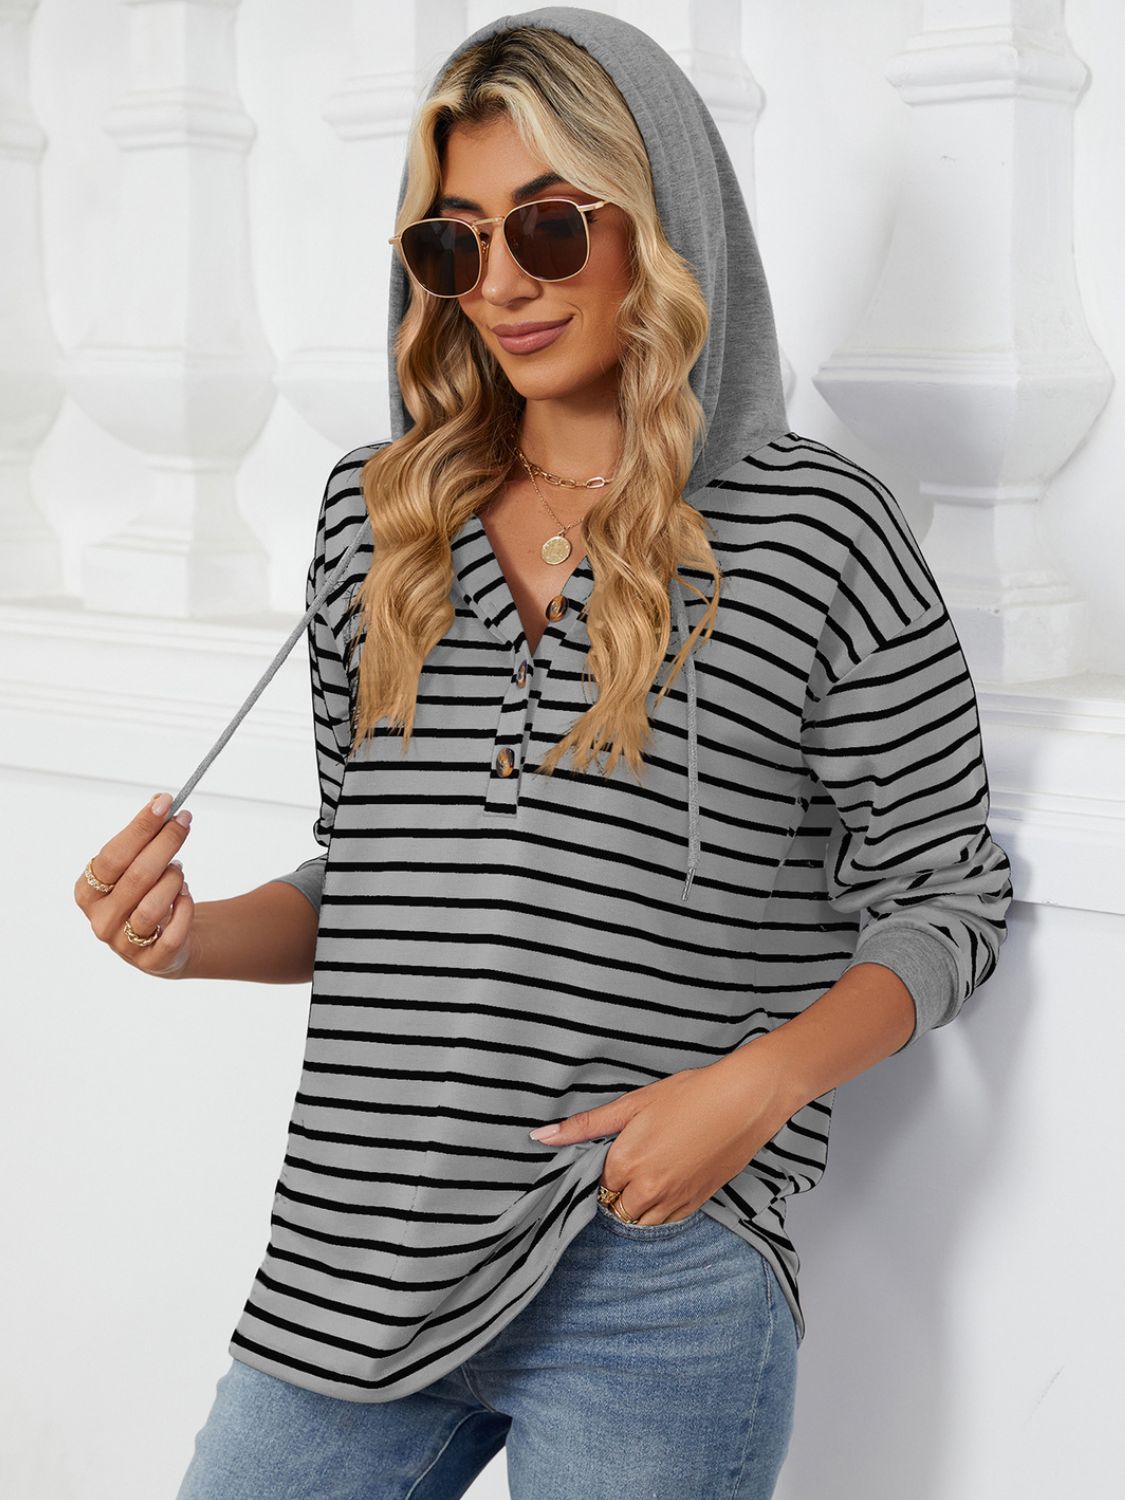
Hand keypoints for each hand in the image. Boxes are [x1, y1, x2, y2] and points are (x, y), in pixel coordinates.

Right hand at [73, 792, 195, 979]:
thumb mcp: (137, 865)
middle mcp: (100, 920)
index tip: (164, 802)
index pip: (112, 856)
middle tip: (185, 820)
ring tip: (179, 870)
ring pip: (153, 906)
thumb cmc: (146, 893)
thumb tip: (160, 802)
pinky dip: (185, 908)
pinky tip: (185, 895)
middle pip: (136, 877)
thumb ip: (144, 838)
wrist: (167, 941)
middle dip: (165, 843)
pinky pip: (173, 932)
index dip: (140, 828)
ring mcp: (124, 944)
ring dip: (174, 880)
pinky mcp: (152, 962)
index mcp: (87, 892)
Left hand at [528, 1046, 795, 1224]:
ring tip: (651, 1169)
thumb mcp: (632, 1104)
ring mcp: (674, 1201)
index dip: (604, 1166)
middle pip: (615, 1206)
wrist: (744, 1101)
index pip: (596, 1183)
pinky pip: (666, 1221)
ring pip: (640, 1220)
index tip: (615, 1151)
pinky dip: (660, 1208)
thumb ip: (585, 1126)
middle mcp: (647, 1190)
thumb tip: (540, 1136)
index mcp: (625, 1163)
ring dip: (637, 1202)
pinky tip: (668, 1180)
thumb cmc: (690, 1095)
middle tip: (634, 1160)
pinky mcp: (696, 1204)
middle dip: (618, 1189)